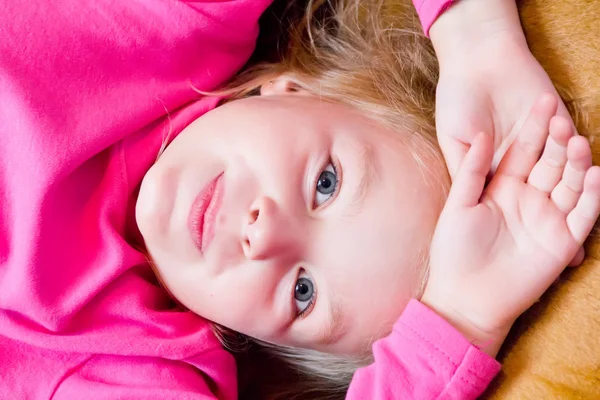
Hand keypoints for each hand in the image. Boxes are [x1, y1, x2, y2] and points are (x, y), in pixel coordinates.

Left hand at [421, 94, 599, 356]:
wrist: (465, 295)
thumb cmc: (454, 251)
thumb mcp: (458, 205)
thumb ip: (470, 171)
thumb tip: (482, 136)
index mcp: (502, 188)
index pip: (523, 152)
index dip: (533, 129)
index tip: (541, 102)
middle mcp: (528, 199)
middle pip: (549, 163)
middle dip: (557, 142)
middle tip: (563, 118)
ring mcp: (548, 219)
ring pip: (569, 184)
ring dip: (577, 163)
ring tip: (580, 141)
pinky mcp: (563, 242)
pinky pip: (583, 214)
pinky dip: (592, 196)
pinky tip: (596, 174)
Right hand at [430, 0, 583, 264]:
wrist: (479, 59)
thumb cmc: (458, 99)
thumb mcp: (453, 139)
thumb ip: (466, 169)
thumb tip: (473, 199)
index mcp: (491, 168)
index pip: (505, 206)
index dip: (513, 231)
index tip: (521, 262)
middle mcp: (517, 162)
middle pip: (536, 198)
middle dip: (547, 226)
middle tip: (558, 257)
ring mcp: (539, 144)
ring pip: (559, 180)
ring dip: (568, 201)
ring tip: (575, 230)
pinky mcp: (557, 127)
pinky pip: (572, 156)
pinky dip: (583, 177)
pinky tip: (591, 196)